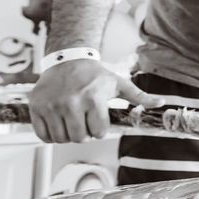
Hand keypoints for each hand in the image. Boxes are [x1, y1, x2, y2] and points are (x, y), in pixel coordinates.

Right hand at [28, 60, 163, 143]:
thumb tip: (161, 103)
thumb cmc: (95, 75)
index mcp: (93, 99)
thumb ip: (139, 96)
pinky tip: (58, 124)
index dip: (99, 129)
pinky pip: (43, 135)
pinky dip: (51, 135)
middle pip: (79, 138)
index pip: (98, 133)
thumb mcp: (119, 83)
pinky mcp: (36, 107)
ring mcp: (51, 106)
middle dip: (84, 134)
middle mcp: (71, 103)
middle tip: (84, 122)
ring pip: (61, 138)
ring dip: (68, 135)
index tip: (98, 120)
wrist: (67, 60)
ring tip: (72, 122)